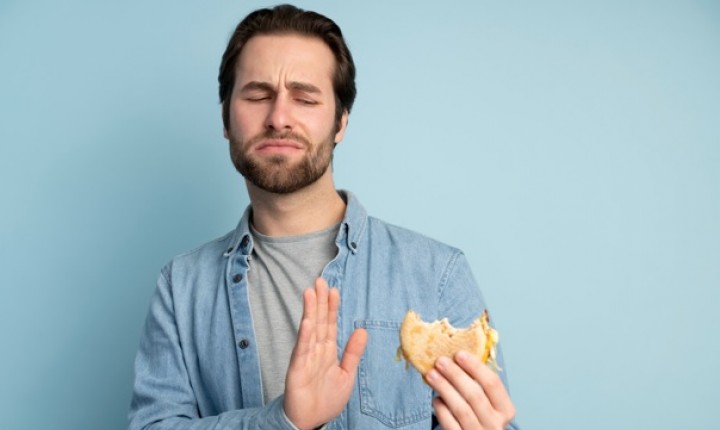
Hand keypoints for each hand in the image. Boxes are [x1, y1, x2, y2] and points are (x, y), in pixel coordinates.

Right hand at [283, 278, 367, 429]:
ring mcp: (305, 358)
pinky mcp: (297, 369)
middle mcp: (315, 350)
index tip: (333, 290)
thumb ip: (353, 352)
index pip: (330, 324)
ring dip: (311, 311)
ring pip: (309, 330)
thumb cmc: (326, 399)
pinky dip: (305, 336)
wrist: (310, 421)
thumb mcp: (346, 374)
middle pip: (319, 321)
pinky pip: (302, 350)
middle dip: (320, 301)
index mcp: (328, 351)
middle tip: (320, 281)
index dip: (332, 307)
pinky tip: (307, 322)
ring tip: (311, 293)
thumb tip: (362, 330)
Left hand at [426, 351, 514, 429]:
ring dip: (444, 388)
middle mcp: (495, 424)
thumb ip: (479, 384)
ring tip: (431, 375)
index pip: (493, 383)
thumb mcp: (488, 403)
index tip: (459, 354)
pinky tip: (436, 399)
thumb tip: (458, 355)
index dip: (475, 367)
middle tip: (440, 361)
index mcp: (505, 410)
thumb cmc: (480, 416)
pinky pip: (450, 424)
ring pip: (461, 409)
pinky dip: (442, 409)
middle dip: (456, 375)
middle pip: (475, 395)